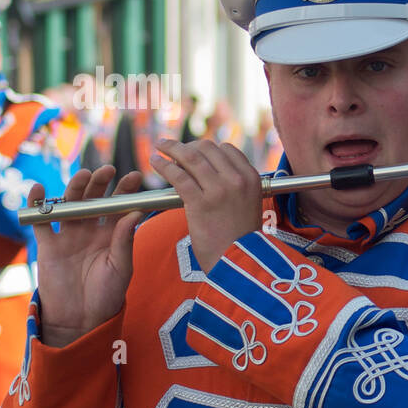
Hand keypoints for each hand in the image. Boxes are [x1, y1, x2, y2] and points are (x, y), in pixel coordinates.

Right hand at [31, 166, 145, 347]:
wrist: (80, 318)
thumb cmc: (107, 294)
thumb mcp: (121, 267)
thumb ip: (125, 240)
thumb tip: (134, 212)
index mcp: (112, 235)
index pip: (120, 206)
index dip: (126, 191)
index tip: (135, 176)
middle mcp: (90, 230)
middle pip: (94, 200)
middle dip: (100, 184)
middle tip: (108, 170)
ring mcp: (68, 235)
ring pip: (69, 205)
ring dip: (75, 188)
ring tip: (83, 175)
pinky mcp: (47, 244)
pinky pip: (40, 220)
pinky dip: (36, 204)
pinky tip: (38, 189)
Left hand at [150, 139, 261, 269]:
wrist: (240, 261)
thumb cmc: (241, 237)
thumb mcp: (249, 204)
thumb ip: (236, 185)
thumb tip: (210, 171)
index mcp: (252, 178)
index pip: (227, 149)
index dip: (207, 148)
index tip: (194, 152)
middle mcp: (237, 180)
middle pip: (207, 149)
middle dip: (187, 146)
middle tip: (173, 149)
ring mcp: (219, 190)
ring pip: (191, 157)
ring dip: (171, 148)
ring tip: (160, 147)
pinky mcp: (200, 202)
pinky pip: (178, 175)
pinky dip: (163, 165)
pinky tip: (155, 161)